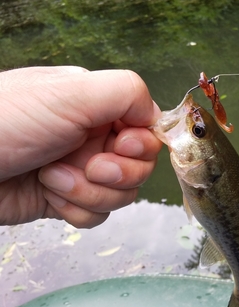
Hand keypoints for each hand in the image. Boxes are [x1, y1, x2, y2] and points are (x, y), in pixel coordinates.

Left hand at [0, 66, 161, 226]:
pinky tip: (50, 195)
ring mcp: (80, 171)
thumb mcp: (70, 93)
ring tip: (53, 178)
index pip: (146, 129)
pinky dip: (76, 209)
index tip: (118, 145)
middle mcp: (93, 137)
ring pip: (121, 195)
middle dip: (116, 173)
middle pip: (139, 167)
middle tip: (88, 166)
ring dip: (89, 192)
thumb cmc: (7, 122)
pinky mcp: (65, 200)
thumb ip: (125, 92)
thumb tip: (156, 116)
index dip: (141, 144)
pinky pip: (96, 215)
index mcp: (97, 106)